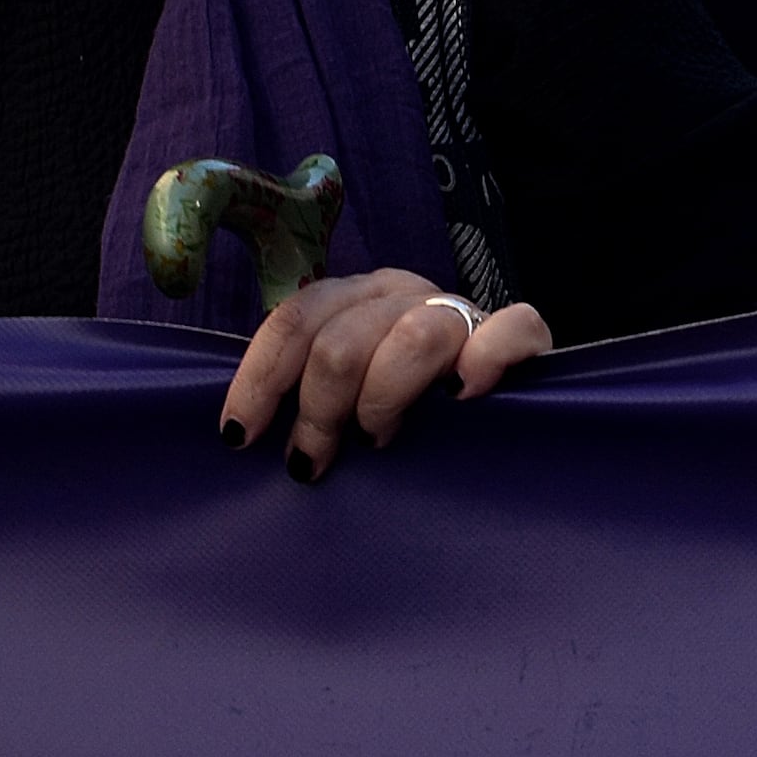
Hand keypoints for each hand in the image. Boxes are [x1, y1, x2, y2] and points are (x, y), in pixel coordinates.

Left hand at [221, 269, 550, 478]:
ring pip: (413, 337)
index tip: (239, 436)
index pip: (294, 319)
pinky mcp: (518, 332)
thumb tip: (238, 434)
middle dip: (318, 411)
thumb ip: (301, 393)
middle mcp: (402, 293)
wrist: (484, 404)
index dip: (260, 378)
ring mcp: (460, 309)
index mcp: (354, 299)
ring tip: (377, 440)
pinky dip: (484, 361)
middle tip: (312, 462)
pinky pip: (508, 329)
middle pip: (343, 339)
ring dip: (383, 400)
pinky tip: (461, 397)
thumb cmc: (396, 409)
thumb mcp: (339, 394)